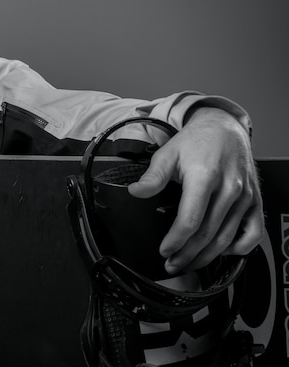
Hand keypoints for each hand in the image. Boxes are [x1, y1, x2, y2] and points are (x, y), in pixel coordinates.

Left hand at [128, 107, 262, 273]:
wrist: (224, 128)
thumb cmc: (197, 141)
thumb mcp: (168, 153)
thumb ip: (153, 176)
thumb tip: (136, 192)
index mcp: (205, 177)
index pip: (190, 219)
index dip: (176, 240)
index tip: (164, 250)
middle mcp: (229, 189)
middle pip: (208, 234)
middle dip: (188, 254)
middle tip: (172, 264)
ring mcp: (245, 197)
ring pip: (228, 238)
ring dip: (208, 257)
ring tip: (189, 264)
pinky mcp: (255, 201)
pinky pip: (254, 232)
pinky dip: (240, 248)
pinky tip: (222, 252)